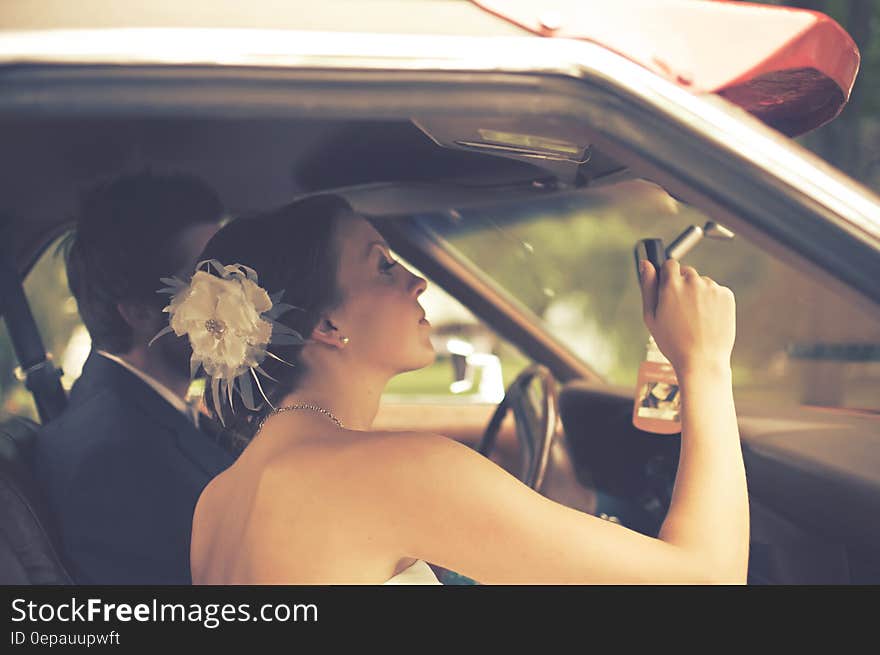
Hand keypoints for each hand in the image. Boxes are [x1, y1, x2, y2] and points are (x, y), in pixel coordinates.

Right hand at [638, 258, 735, 374]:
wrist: (702, 360)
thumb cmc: (672, 341)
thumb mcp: (651, 316)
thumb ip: (648, 286)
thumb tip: (645, 263)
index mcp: (671, 285)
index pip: (670, 264)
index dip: (668, 276)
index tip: (668, 290)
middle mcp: (693, 281)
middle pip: (687, 272)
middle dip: (683, 285)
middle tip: (681, 310)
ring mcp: (712, 288)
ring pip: (702, 282)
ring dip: (698, 293)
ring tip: (695, 318)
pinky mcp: (727, 295)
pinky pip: (716, 291)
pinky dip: (712, 301)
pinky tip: (707, 319)